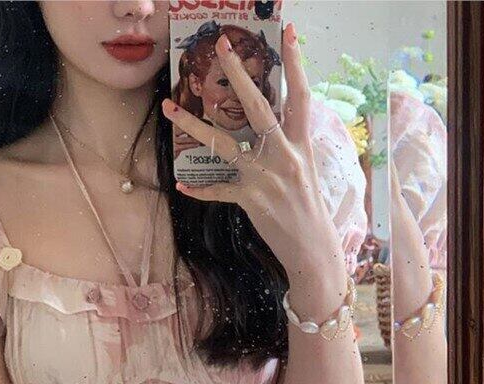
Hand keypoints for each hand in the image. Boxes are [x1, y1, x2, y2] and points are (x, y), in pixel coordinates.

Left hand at [161, 23, 345, 291]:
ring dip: (193, 124)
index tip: (289, 33)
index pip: (301, 95)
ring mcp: (265, 176)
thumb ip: (290, 146)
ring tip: (169, 106)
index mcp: (302, 144)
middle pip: (258, 106)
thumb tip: (273, 126)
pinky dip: (200, 189)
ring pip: (223, 142)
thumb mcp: (307, 171)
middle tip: (222, 46)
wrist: (313, 250)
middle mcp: (284, 155)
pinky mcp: (250, 199)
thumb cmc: (311, 211)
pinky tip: (182, 184)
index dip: (296, 63)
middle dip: (238, 74)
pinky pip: (218, 190)